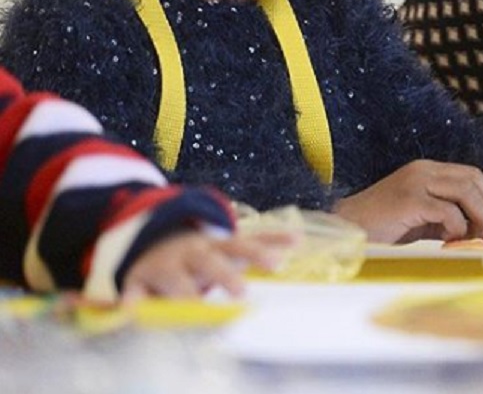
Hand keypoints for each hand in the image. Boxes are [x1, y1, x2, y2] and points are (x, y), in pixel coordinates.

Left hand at [120, 230, 290, 300]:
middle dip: (226, 276)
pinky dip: (276, 238)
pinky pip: (256, 235)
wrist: (161, 233)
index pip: (177, 281)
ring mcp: (217, 242)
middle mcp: (196, 251)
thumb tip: (128, 307)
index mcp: (171, 264)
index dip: (185, 294)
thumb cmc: (154, 269)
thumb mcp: (137, 279)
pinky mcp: (232, 238)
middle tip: (241, 292)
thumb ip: (134, 294)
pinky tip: (296, 239)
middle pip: (211, 263)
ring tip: (277, 264)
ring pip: (238, 245)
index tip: (197, 307)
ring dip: (258, 253)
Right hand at [334, 160, 482, 243]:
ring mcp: (416, 182)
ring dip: (478, 216)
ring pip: (465, 190)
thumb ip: (446, 216)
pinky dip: (457, 227)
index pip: (472, 173)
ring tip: (474, 237)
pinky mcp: (409, 200)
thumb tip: (478, 229)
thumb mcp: (420, 218)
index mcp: (427, 170)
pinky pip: (447, 211)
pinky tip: (449, 240)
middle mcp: (424, 170)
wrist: (346, 229)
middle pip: (474, 178)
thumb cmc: (382, 228)